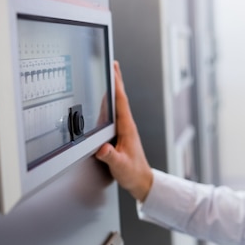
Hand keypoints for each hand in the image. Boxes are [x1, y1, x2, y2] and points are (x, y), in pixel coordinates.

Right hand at [96, 61, 152, 201]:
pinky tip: (106, 100)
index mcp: (127, 128)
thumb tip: (102, 148)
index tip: (114, 69)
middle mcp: (127, 125)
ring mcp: (124, 129)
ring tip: (110, 75)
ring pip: (118, 105)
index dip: (117, 84)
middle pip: (121, 98)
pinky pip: (114, 113)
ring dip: (114, 89)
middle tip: (113, 64)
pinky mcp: (121, 134)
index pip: (121, 102)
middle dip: (117, 80)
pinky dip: (110, 102)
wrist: (141, 180)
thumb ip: (110, 156)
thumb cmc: (133, 173)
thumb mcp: (119, 165)